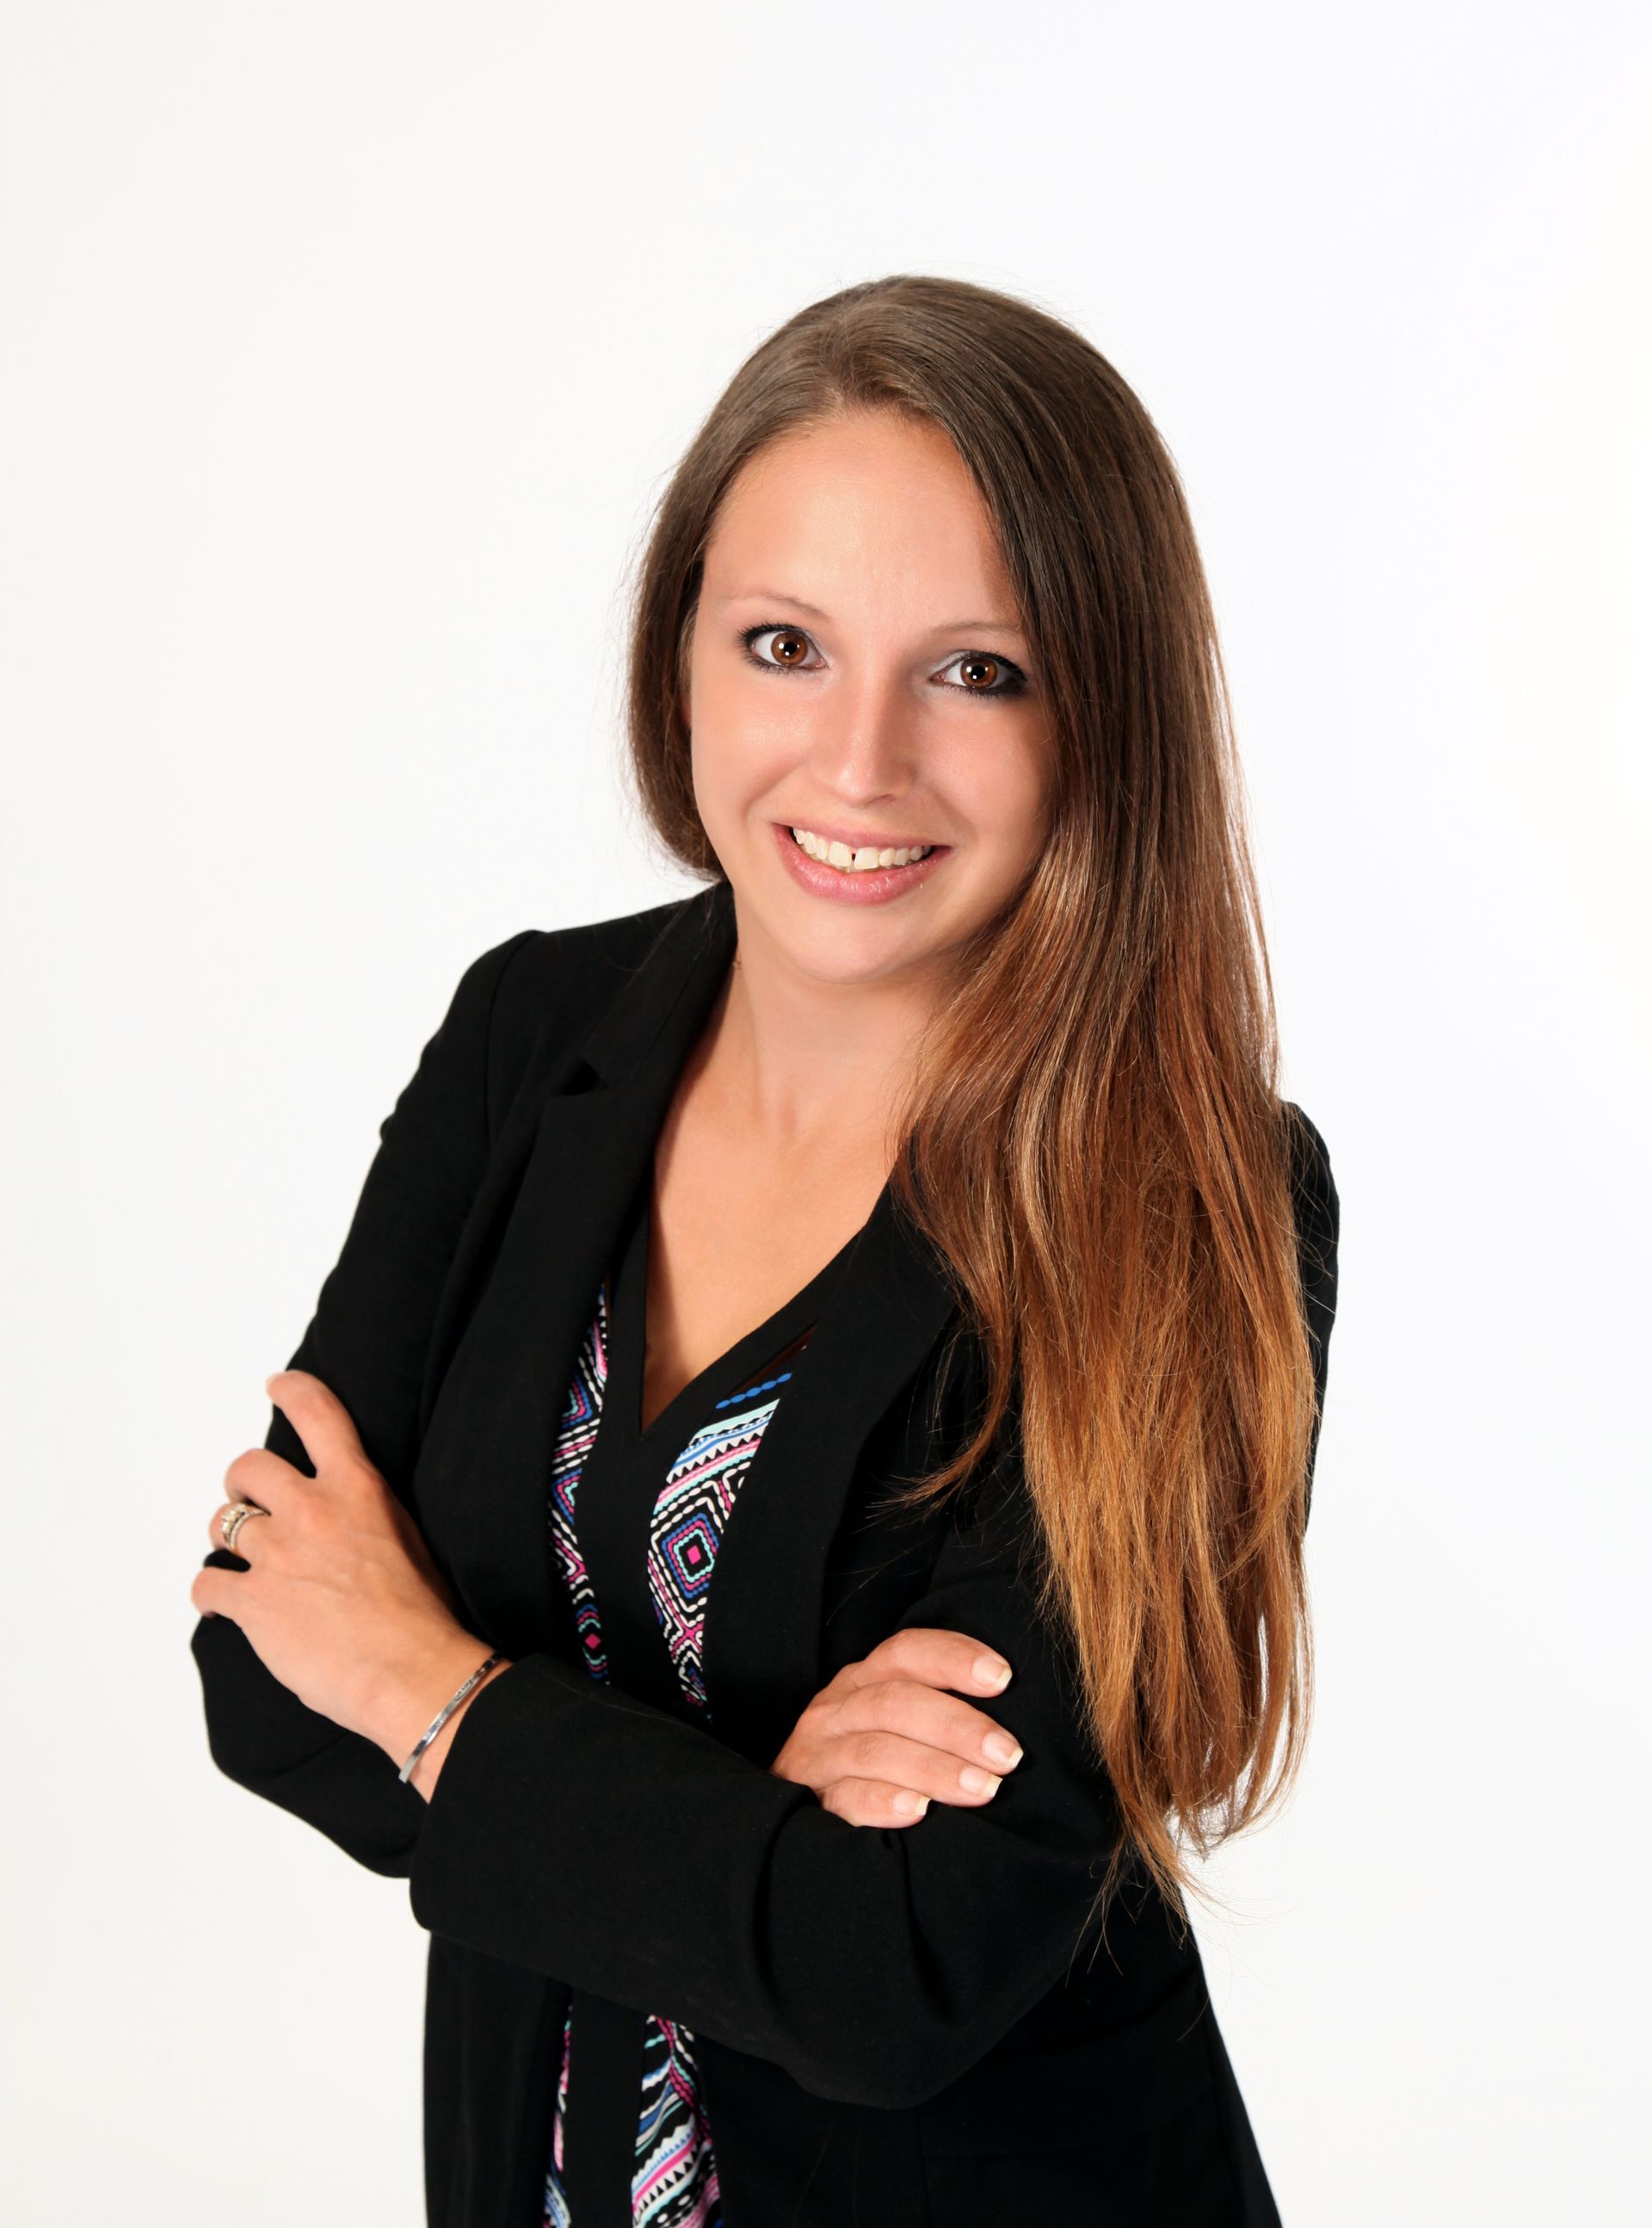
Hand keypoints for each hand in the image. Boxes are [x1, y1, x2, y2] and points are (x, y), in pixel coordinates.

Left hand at [190, 1369, 490, 1758]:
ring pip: (222, 1523)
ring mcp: (277, 1555)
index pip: (317, 1414)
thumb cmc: (423, 1615)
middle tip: (249, 1500)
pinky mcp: (252, 1602)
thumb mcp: (408, 1537)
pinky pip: (206, 1582)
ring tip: (243, 1558)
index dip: (292, 1391)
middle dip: (242, 1482)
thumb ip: (368, 1513)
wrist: (410, 1671)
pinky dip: (210, 1592)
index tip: (277, 1386)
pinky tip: (222, 1603)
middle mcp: (311, 1510)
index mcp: (357, 1488)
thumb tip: (349, 1516)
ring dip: (227, 1537)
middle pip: (249, 1467)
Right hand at [769, 1627, 1022, 1827]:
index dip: (953, 1658)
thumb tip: (1014, 1718)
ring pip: (874, 1751)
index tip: (1003, 1677)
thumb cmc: (872, 1761)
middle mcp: (837, 1709)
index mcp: (862, 1679)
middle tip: (1007, 1755)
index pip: (906, 1653)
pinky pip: (845, 1799)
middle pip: (895, 1703)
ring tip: (984, 1788)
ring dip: (934, 1769)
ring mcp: (819, 1756)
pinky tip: (919, 1812)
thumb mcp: (894, 1722)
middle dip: (957, 1726)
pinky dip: (883, 1802)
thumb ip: (937, 1709)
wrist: (792, 1810)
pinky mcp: (811, 1803)